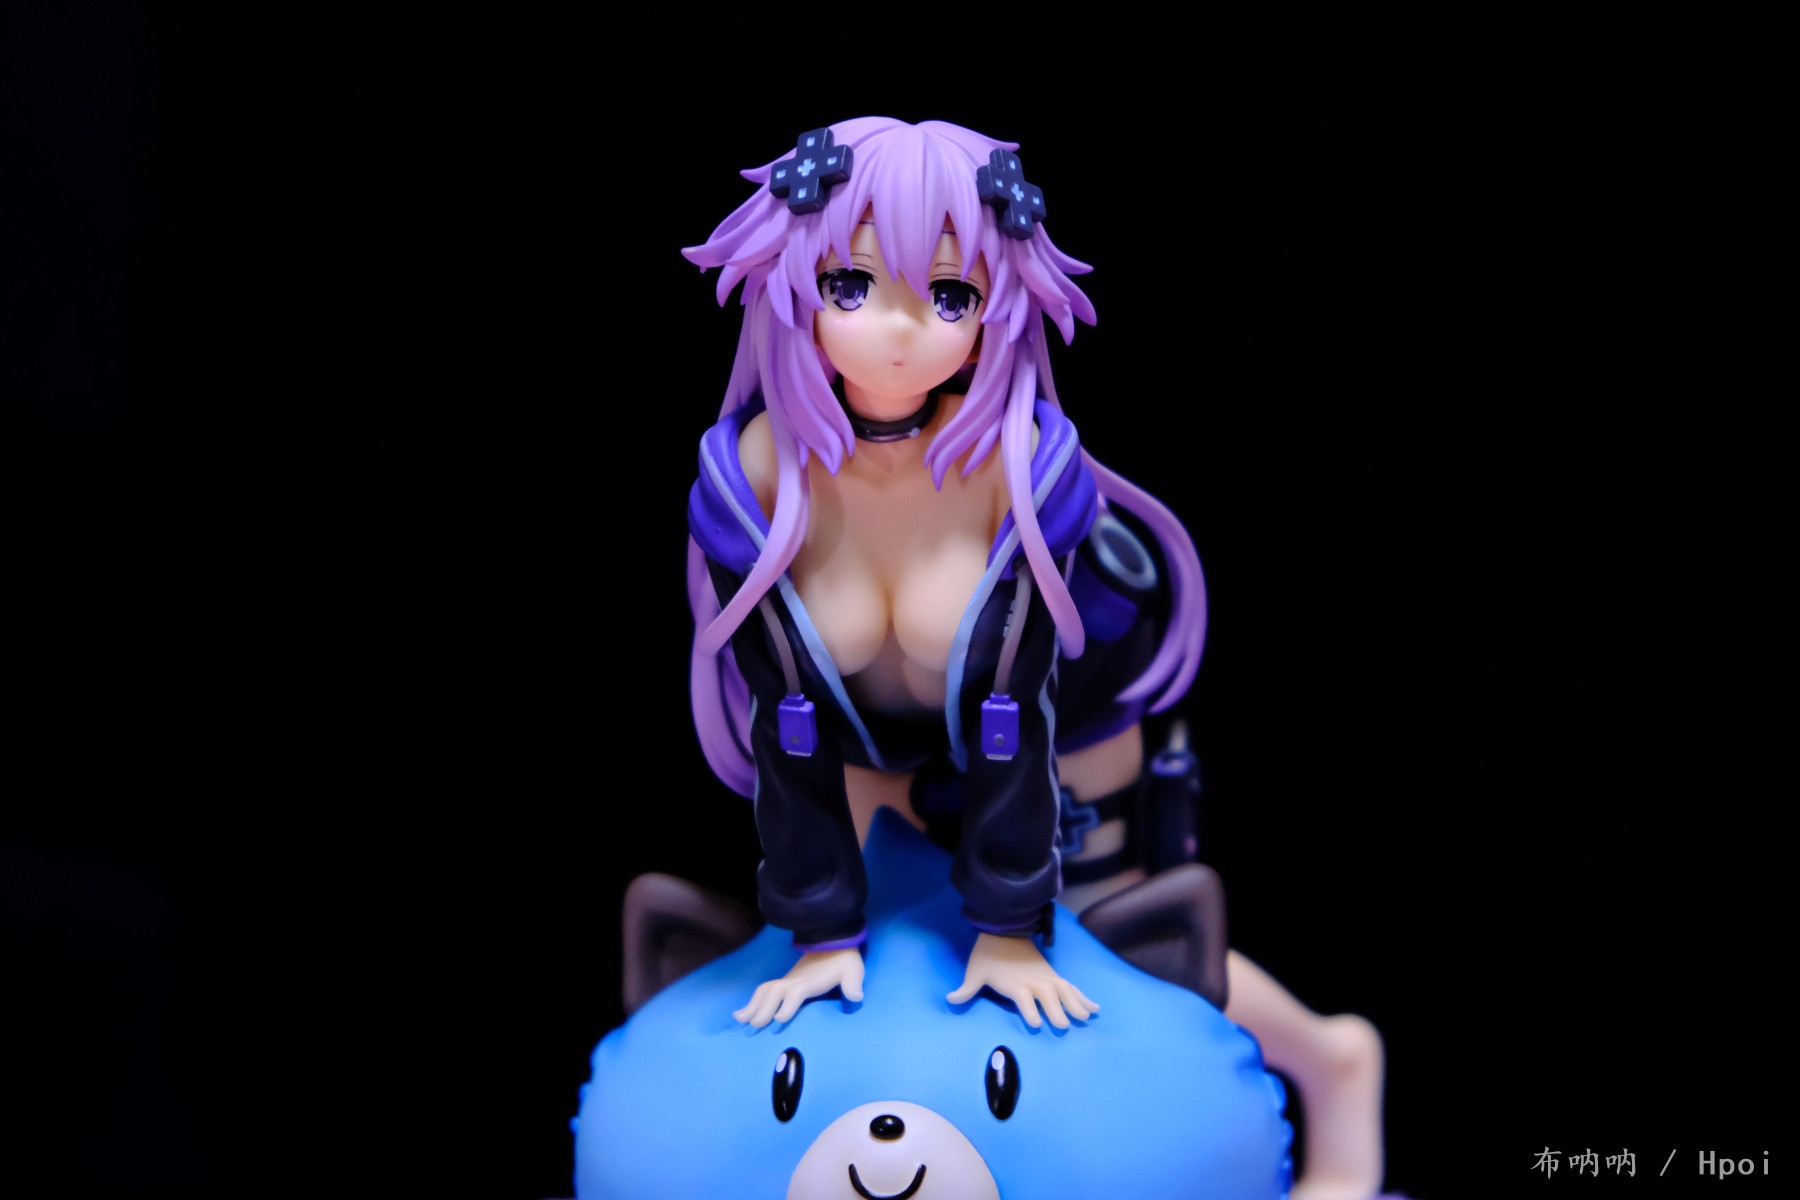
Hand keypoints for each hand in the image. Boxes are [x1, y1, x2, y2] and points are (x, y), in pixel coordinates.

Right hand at [733, 948, 864, 1027]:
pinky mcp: (785, 983)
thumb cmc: (845, 961)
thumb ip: (853, 984)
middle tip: (754, 1026)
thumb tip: (856, 997)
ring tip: (739, 1019)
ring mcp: (787, 980)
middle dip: (763, 1008)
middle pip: (774, 992)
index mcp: (811, 980)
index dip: (788, 1005)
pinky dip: (752, 1001)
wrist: (835, 942)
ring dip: (752, 1004)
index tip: (780, 1019)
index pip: (796, 991)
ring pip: (765, 991)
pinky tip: (742, 1013)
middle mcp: (795, 980)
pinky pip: (764, 990)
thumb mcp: (853, 970)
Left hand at [947, 932, 1098, 1029]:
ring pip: (1064, 991)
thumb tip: (949, 1000)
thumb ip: (966, 989)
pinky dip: (1083, 997)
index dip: (1028, 1010)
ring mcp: (1046, 977)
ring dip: (1075, 1004)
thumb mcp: (974, 971)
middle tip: (1063, 1026)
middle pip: (1047, 995)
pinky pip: (1071, 987)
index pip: (1022, 997)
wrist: (1003, 930)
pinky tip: (1094, 1007)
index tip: (1035, 1024)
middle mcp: (1033, 980)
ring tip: (1085, 1018)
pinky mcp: (1053, 976)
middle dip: (1055, 1010)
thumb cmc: (987, 955)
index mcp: (1014, 982)